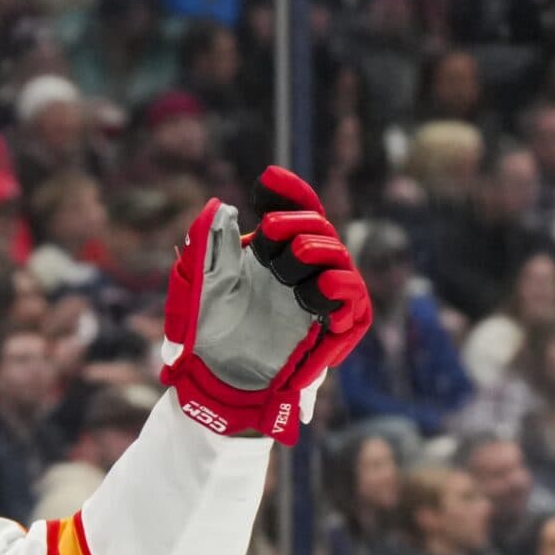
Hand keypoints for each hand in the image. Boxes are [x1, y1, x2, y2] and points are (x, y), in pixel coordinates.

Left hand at [156, 166, 369, 443]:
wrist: (217, 375)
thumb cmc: (210, 327)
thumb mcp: (201, 282)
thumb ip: (209, 244)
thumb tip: (219, 207)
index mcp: (275, 250)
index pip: (295, 210)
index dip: (287, 192)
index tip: (267, 179)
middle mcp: (304, 267)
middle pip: (317, 227)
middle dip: (296, 222)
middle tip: (268, 229)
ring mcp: (322, 295)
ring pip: (339, 258)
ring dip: (319, 250)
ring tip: (293, 256)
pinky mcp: (337, 326)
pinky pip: (353, 301)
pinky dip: (340, 289)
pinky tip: (319, 286)